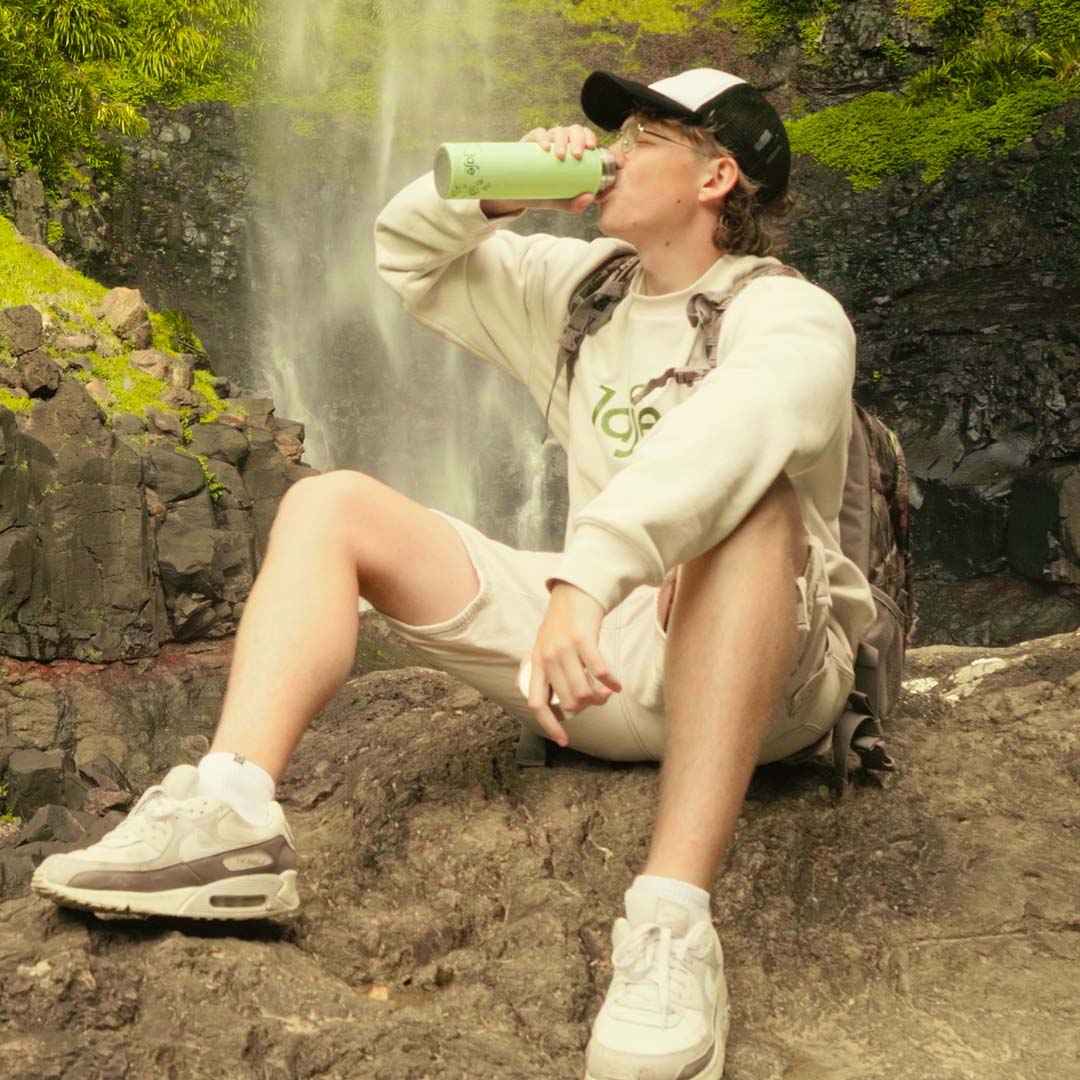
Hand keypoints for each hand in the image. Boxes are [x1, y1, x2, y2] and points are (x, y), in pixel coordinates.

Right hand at [480, 124, 599, 217]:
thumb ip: (575, 204)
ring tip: (560, 156)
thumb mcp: (561, 201)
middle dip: (577, 139)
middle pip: (572, 130)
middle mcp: (560, 141)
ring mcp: (545, 141)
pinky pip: (538, 133)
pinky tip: (545, 147)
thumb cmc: (546, 194)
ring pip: (557, 131)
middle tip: (577, 155)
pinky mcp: (529, 142)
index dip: (588, 136)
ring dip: (561, 140)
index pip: (583, 135)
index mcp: (572, 149)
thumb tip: (589, 198)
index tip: (590, 147)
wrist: (520, 195)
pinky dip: (542, 137)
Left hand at [527, 582, 621, 746]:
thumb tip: (566, 704)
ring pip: (584, 691)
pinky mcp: (583, 639)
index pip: (538, 703)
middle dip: (586, 707)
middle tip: (597, 700)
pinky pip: (599, 672)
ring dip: (600, 697)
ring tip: (607, 693)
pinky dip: (610, 683)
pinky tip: (617, 685)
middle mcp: (548, 657)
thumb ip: (552, 673)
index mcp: (537, 663)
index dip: (550, 725)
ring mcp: (564, 648)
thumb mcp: (548, 647)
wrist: (574, 591)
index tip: (564, 741)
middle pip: (568, 702)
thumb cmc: (564, 623)